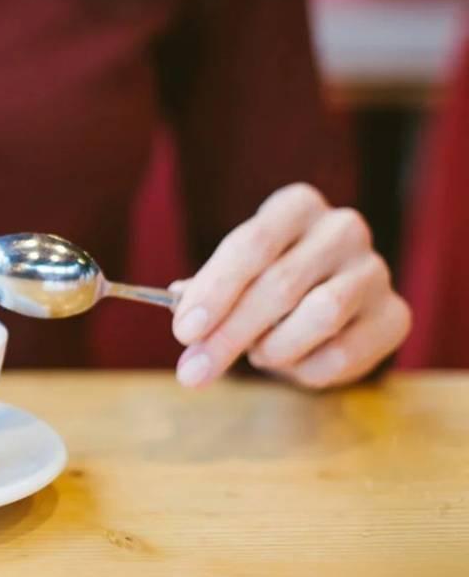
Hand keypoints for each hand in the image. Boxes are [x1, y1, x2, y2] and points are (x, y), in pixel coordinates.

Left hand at [171, 183, 410, 389]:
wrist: (330, 307)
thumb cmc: (267, 283)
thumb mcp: (233, 278)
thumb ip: (206, 292)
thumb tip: (181, 311)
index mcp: (296, 207)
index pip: (251, 244)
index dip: (214, 291)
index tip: (184, 331)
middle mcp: (342, 229)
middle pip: (281, 284)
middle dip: (229, 334)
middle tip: (194, 370)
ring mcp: (375, 271)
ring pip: (320, 316)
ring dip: (273, 348)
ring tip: (257, 354)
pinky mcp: (395, 316)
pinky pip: (344, 354)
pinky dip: (305, 370)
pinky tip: (293, 364)